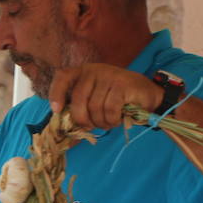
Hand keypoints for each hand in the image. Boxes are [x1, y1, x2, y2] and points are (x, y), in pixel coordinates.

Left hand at [47, 63, 163, 129]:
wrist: (147, 95)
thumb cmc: (117, 100)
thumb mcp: (96, 100)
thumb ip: (81, 109)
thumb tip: (67, 132)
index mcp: (83, 72)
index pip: (63, 77)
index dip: (56, 93)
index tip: (57, 110)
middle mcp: (94, 70)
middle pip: (79, 99)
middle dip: (83, 119)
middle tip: (92, 126)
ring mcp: (108, 76)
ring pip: (95, 107)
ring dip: (101, 122)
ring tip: (109, 122)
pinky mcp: (122, 84)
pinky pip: (110, 109)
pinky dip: (112, 120)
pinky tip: (117, 119)